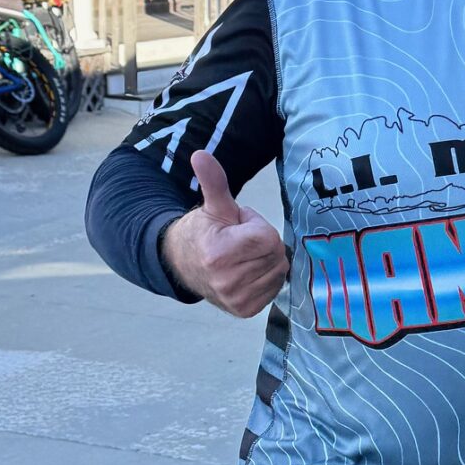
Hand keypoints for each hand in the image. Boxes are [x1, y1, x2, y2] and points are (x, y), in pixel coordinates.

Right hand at [160, 149, 289, 316]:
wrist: (186, 265)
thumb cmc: (205, 232)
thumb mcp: (213, 205)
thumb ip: (214, 181)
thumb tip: (200, 154)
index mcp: (220, 254)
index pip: (268, 238)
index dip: (257, 227)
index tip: (240, 227)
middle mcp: (228, 282)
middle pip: (276, 254)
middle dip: (263, 244)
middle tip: (241, 242)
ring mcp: (236, 299)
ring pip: (278, 271)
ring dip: (267, 261)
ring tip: (243, 256)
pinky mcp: (244, 310)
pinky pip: (275, 288)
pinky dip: (266, 278)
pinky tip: (248, 272)